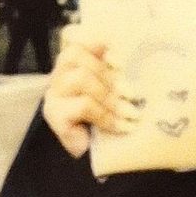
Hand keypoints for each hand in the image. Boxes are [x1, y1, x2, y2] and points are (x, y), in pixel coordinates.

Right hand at [42, 29, 132, 157]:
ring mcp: (53, 94)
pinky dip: (107, 116)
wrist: (98, 160)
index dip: (95, 40)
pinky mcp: (54, 114)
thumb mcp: (117, 91)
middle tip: (134, 94)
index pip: (72, 36)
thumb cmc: (109, 120)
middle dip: (110, 74)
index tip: (120, 58)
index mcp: (73, 63)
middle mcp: (58, 75)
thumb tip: (143, 60)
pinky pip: (83, 105)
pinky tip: (123, 127)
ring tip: (131, 113)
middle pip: (76, 54)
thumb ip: (119, 72)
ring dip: (111, 96)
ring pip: (80, 78)